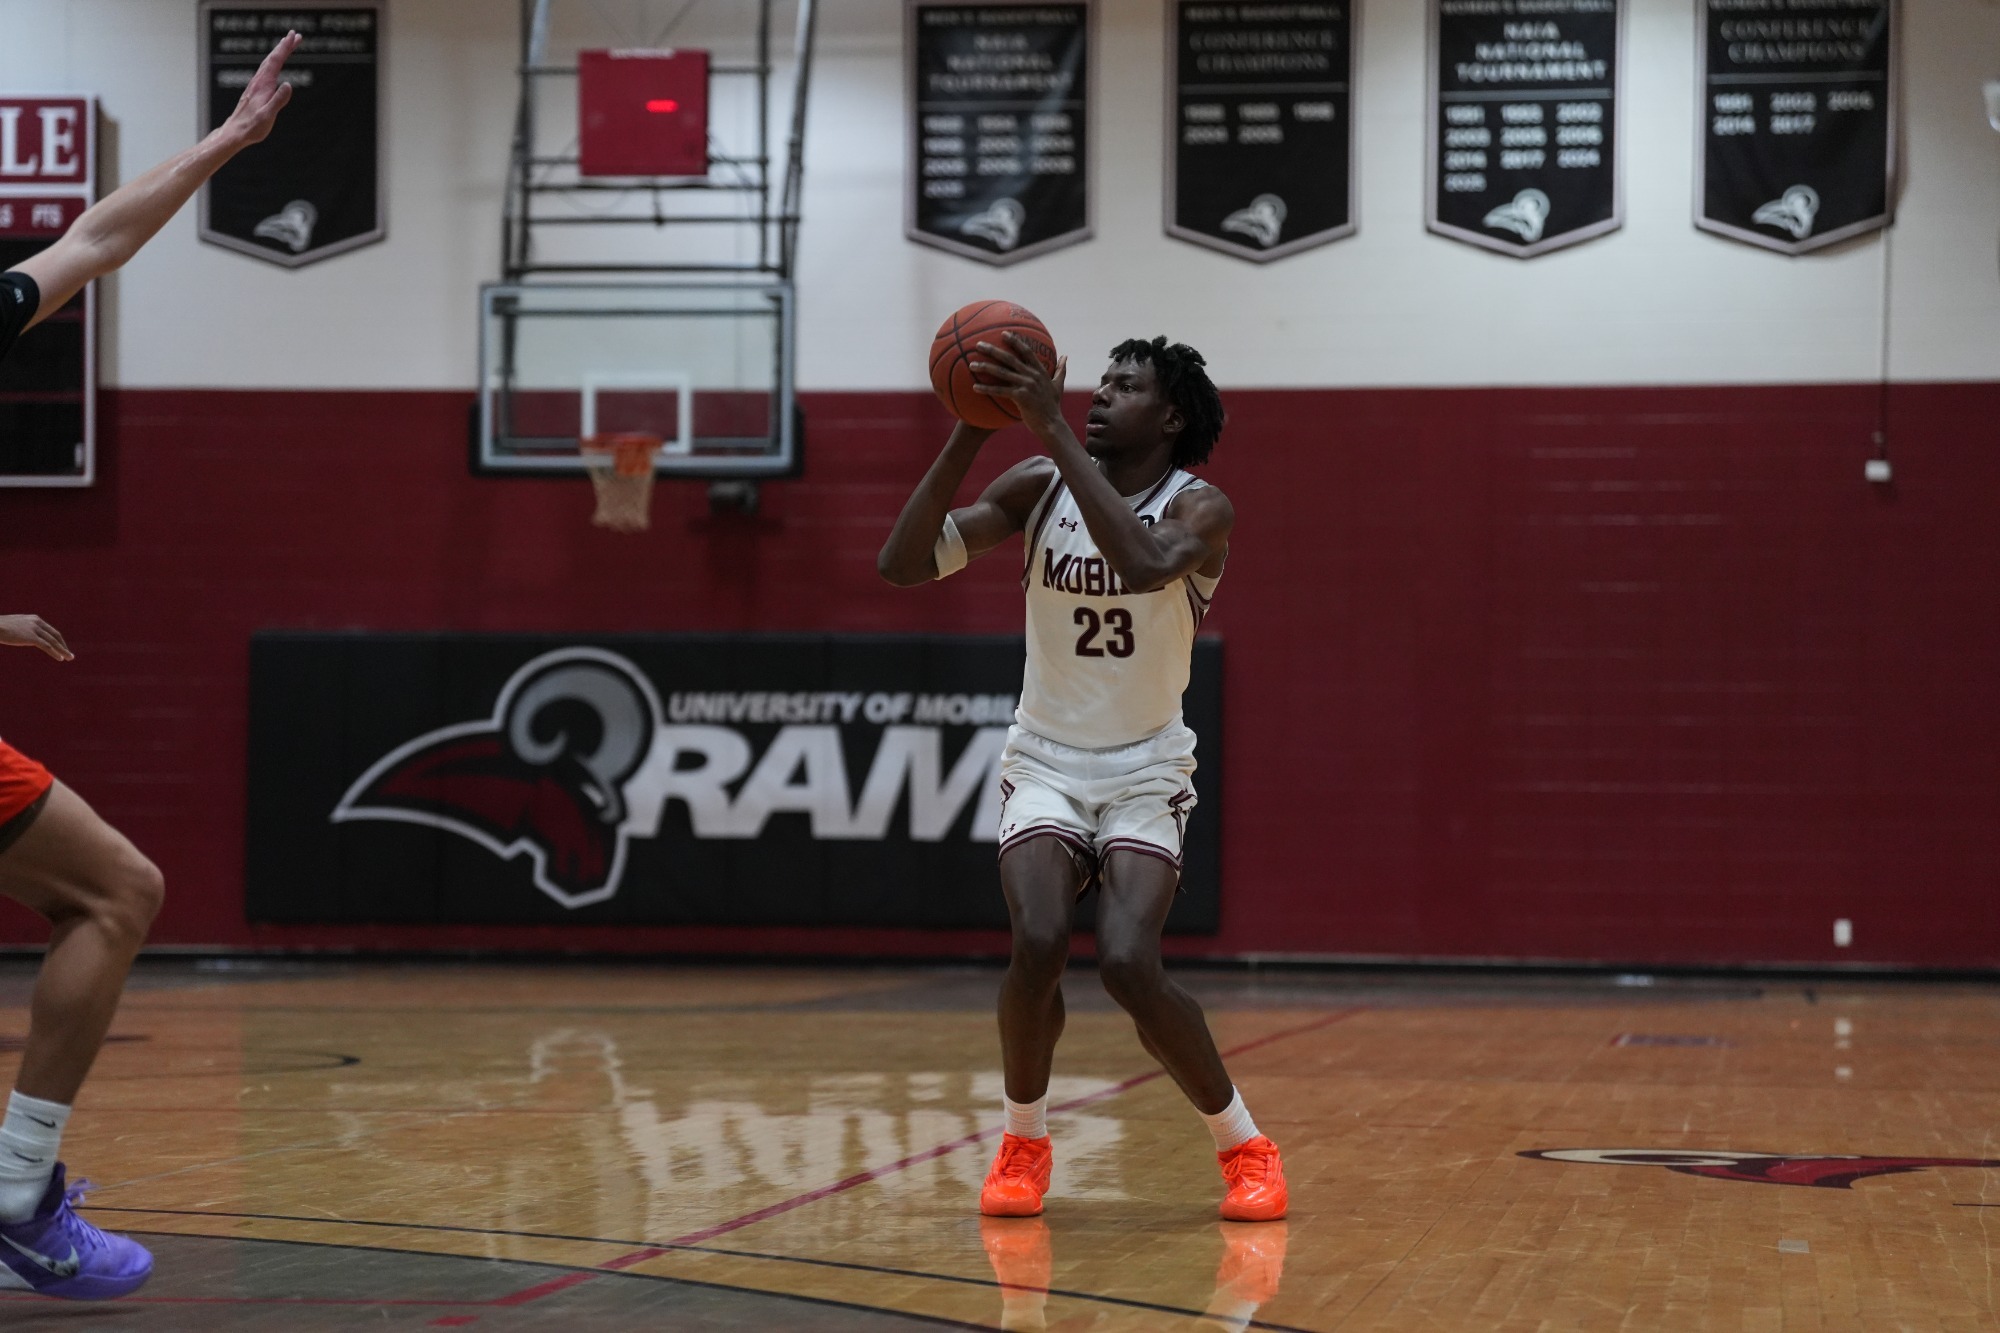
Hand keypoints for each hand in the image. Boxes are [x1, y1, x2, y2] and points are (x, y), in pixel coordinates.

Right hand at [0, 615, 72, 661]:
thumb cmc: (1, 627)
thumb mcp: (16, 626)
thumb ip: (24, 630)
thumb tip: (27, 636)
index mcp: (35, 619)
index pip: (51, 630)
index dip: (58, 640)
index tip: (62, 647)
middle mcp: (37, 622)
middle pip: (55, 635)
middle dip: (63, 646)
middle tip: (69, 654)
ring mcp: (34, 629)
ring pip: (53, 642)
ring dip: (62, 650)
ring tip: (69, 658)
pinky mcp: (31, 637)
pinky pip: (47, 646)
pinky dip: (55, 653)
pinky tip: (60, 658)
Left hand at [220, 31, 300, 146]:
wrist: (235, 133)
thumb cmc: (252, 127)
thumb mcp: (267, 115)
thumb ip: (278, 100)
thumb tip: (289, 84)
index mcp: (263, 85)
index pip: (275, 62)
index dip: (285, 48)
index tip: (294, 37)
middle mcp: (258, 82)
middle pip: (272, 59)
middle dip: (284, 46)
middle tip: (295, 35)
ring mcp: (256, 86)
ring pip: (268, 64)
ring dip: (279, 53)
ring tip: (288, 45)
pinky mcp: (256, 91)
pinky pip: (266, 71)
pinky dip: (273, 62)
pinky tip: (275, 64)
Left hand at [970, 333, 1067, 437]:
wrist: (1052, 424)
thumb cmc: (1053, 407)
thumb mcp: (1058, 385)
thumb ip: (1061, 370)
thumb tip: (1066, 356)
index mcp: (1039, 371)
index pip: (1026, 351)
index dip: (1015, 341)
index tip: (1003, 333)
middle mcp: (1032, 375)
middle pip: (1009, 358)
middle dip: (992, 350)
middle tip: (978, 344)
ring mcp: (1026, 385)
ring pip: (1001, 373)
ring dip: (985, 367)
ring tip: (971, 364)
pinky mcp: (1020, 397)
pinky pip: (999, 391)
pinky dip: (986, 389)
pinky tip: (974, 387)